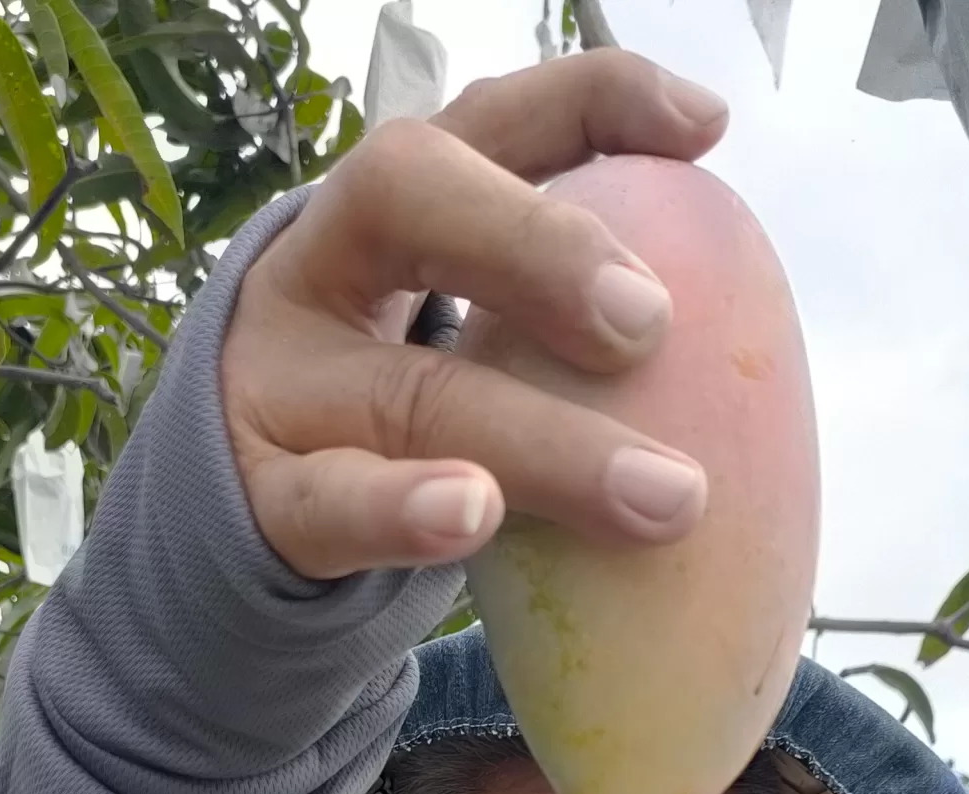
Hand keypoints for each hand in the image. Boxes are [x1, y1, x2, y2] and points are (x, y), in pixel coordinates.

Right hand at [219, 51, 729, 580]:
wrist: (235, 518)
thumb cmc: (392, 411)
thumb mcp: (466, 328)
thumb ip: (562, 300)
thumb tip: (732, 297)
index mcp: (390, 206)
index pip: (487, 118)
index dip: (590, 101)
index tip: (702, 128)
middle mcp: (322, 262)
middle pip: (409, 197)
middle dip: (537, 244)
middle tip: (648, 323)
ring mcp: (279, 381)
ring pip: (408, 389)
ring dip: (545, 444)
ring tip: (662, 495)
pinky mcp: (258, 497)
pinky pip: (329, 502)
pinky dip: (403, 509)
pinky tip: (471, 513)